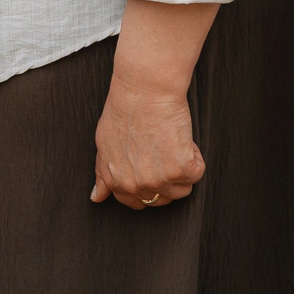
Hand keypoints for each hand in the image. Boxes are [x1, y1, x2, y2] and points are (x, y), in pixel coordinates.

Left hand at [92, 72, 204, 210]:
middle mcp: (136, 186)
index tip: (153, 171)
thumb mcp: (103, 143)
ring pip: (182, 189)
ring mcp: (159, 180)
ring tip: (169, 142)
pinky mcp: (181, 169)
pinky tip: (179, 137)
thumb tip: (96, 198)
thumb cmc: (124, 110)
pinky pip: (197, 172)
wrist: (143, 90)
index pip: (136, 202)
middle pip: (162, 199)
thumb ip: (102, 173)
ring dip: (182, 168)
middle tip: (161, 149)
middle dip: (166, 178)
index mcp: (117, 182)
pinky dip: (194, 154)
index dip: (148, 186)